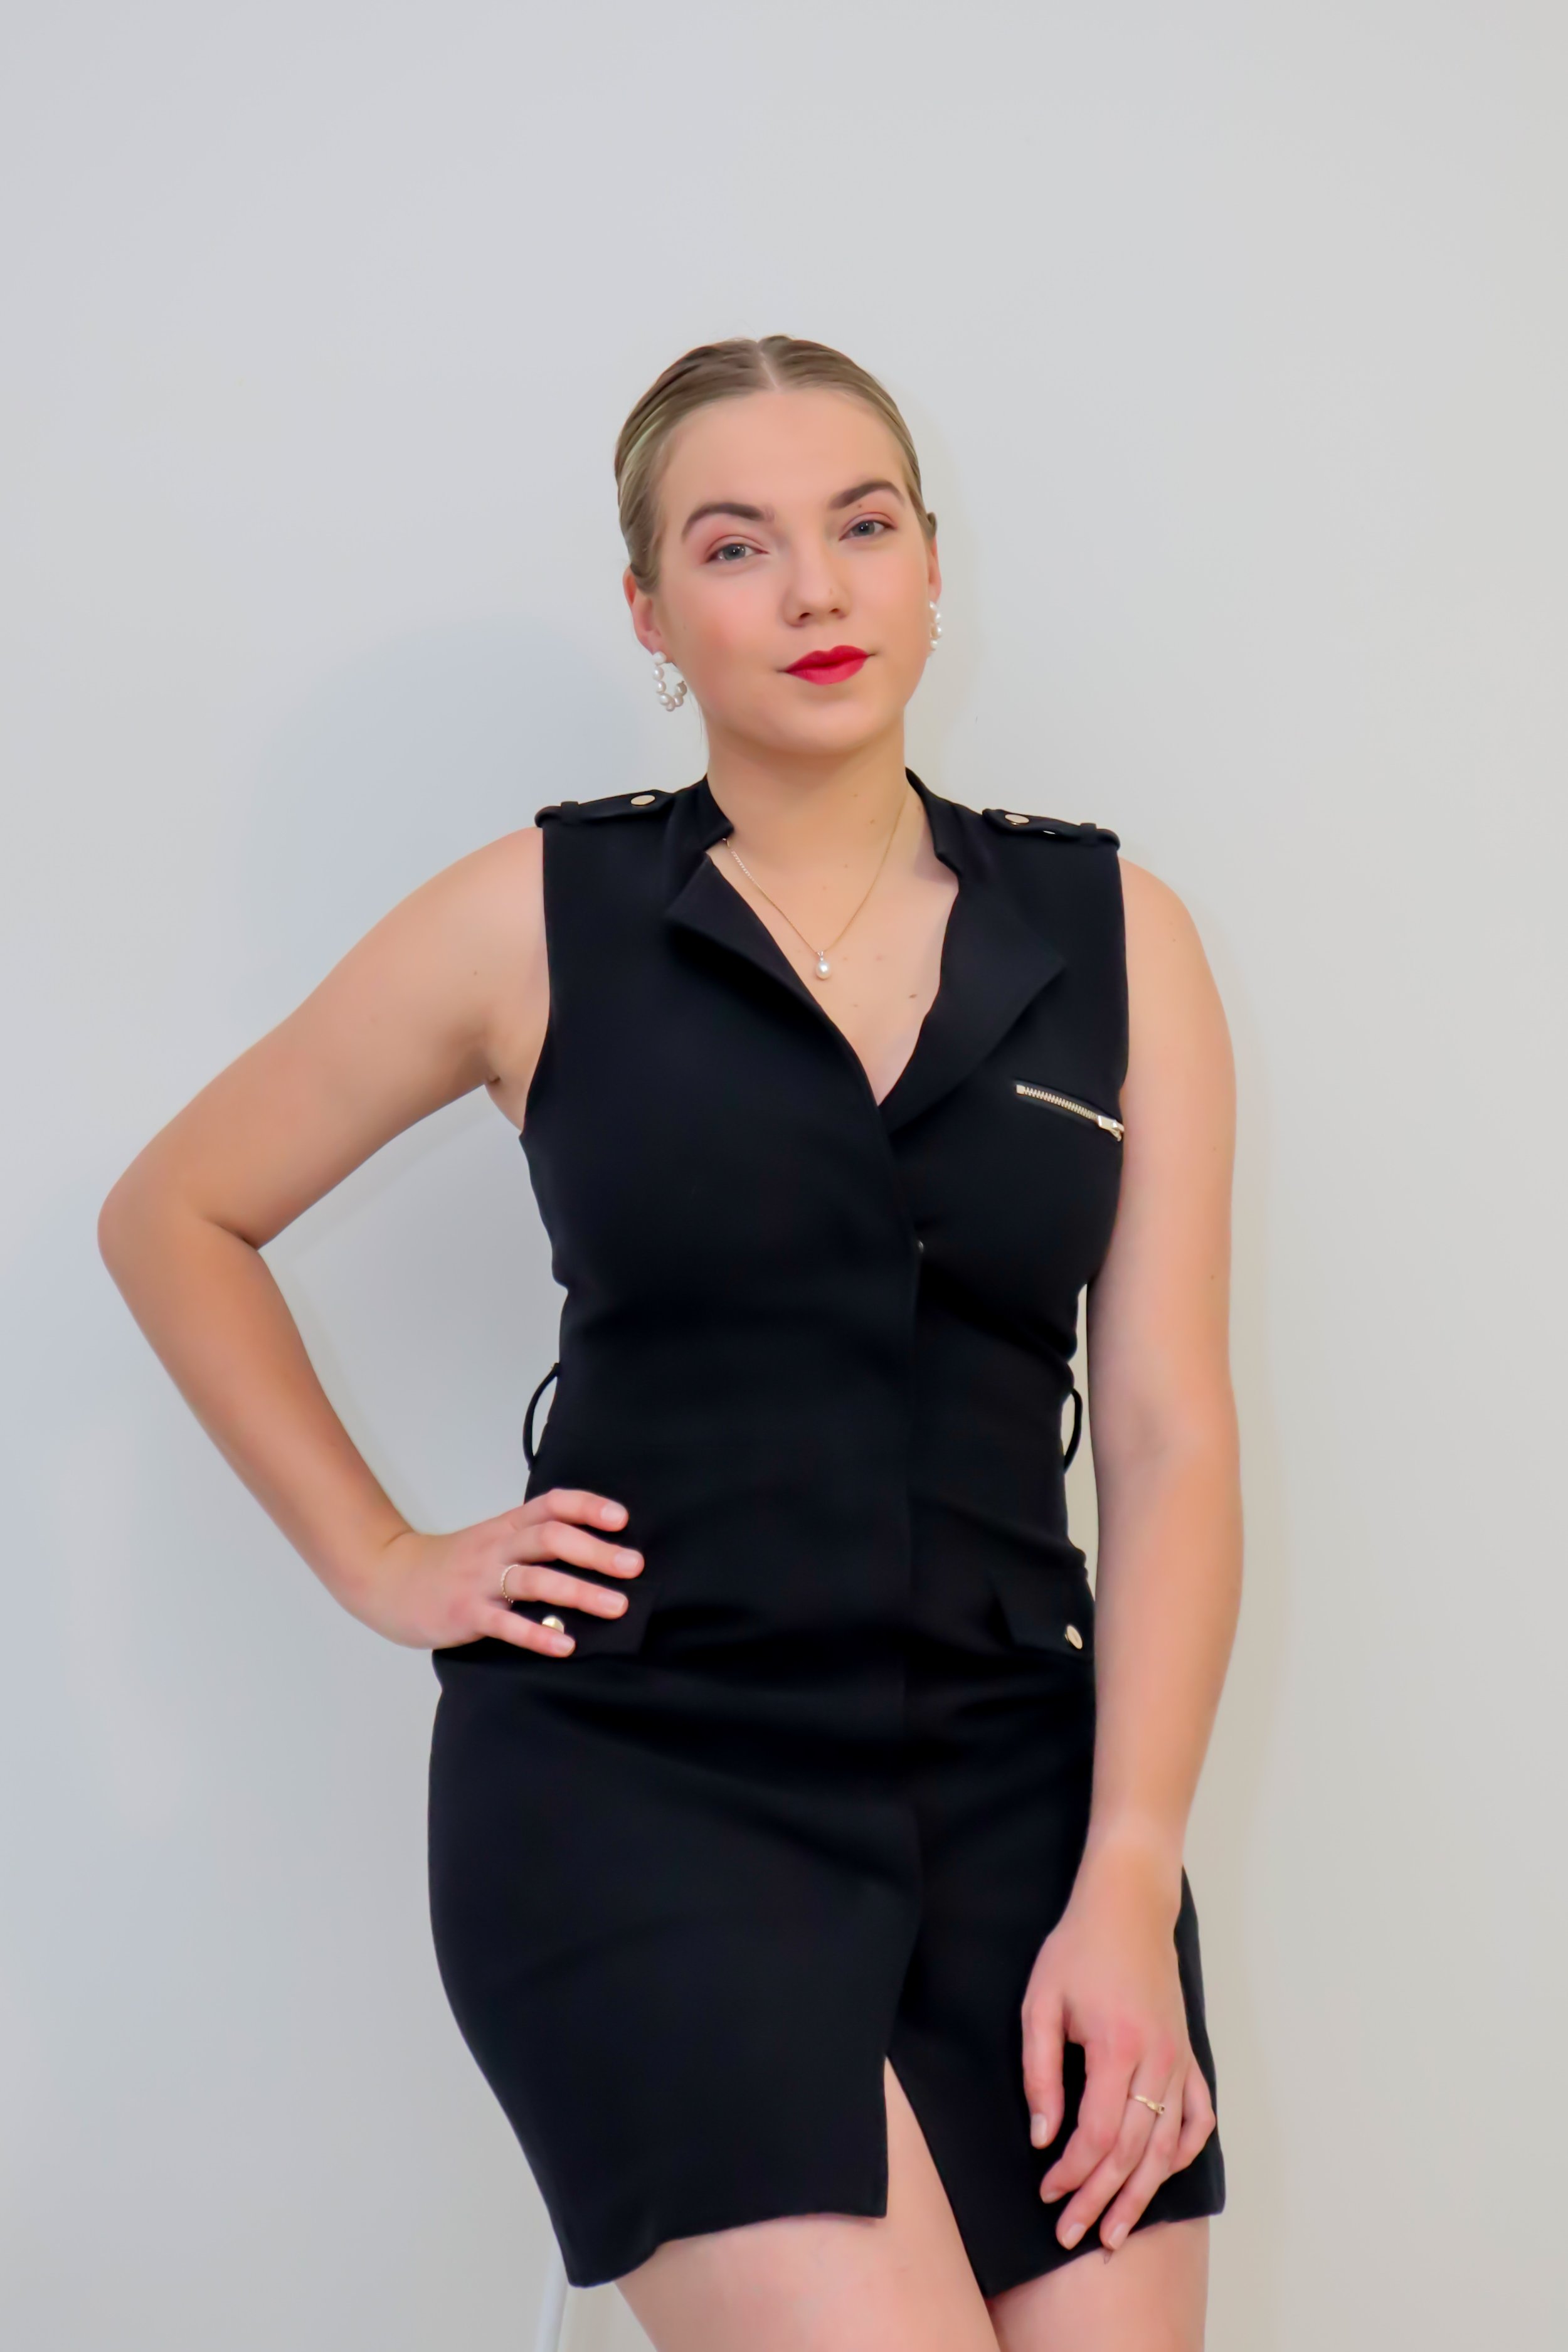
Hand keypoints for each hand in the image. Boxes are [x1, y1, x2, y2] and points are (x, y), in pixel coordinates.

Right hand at [347, 1489, 643, 1654]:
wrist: (389, 1579)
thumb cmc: (451, 1564)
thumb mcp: (492, 1540)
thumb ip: (532, 1541)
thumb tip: (594, 1551)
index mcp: (507, 1525)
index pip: (552, 1504)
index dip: (588, 1507)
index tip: (622, 1519)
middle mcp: (497, 1547)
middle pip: (550, 1538)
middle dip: (596, 1551)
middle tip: (634, 1566)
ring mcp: (480, 1580)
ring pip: (535, 1579)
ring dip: (580, 1591)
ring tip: (616, 1606)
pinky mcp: (466, 1614)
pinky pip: (507, 1624)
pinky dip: (538, 1635)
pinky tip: (565, 1645)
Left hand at [1022, 1852, 1215, 2254]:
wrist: (1128, 1905)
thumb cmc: (1078, 1948)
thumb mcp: (1041, 2002)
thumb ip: (1040, 2072)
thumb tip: (1044, 2136)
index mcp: (1119, 2048)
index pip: (1099, 2136)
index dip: (1074, 2174)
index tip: (1048, 2194)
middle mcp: (1158, 2061)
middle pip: (1133, 2152)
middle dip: (1101, 2200)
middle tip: (1073, 2236)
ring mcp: (1180, 2059)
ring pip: (1167, 2146)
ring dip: (1142, 2194)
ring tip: (1117, 2231)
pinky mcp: (1189, 2053)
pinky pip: (1198, 2116)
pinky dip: (1184, 2152)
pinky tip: (1163, 2176)